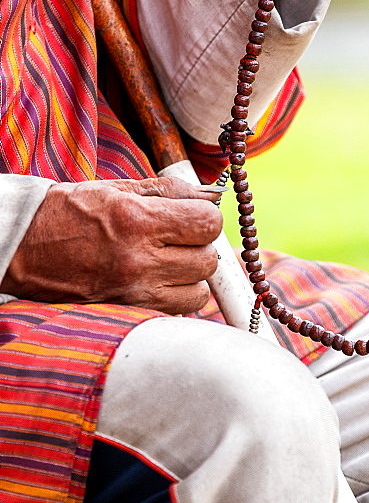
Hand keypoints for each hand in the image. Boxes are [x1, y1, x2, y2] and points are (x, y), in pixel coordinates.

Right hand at [0, 178, 222, 314]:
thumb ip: (169, 191)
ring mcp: (133, 293)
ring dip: (189, 278)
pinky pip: (174, 311)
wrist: (22, 248)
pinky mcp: (126, 314)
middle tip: (177, 239)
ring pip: (198, 293)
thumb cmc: (68, 213)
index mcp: (137, 221)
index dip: (205, 217)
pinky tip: (154, 282)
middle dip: (198, 247)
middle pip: (207, 260)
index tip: (194, 216)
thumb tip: (211, 195)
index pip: (208, 223)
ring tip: (166, 263)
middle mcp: (138, 261)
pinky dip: (172, 298)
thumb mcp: (118, 188)